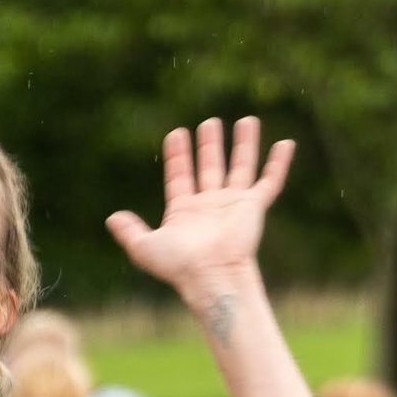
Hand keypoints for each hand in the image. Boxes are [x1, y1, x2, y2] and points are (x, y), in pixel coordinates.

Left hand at [107, 118, 294, 311]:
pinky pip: (270, 181)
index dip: (178, 156)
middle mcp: (210, 206)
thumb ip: (129, 231)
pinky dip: (278, 163)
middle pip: (210, 167)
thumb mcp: (144, 247)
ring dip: (243, 145)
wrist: (211, 275)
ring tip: (246, 121)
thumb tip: (111, 218)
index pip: (180, 176)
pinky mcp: (254, 207)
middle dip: (209, 145)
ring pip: (240, 167)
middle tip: (209, 123)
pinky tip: (285, 144)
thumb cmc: (179, 266)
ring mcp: (233, 205)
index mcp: (185, 211)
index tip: (176, 133)